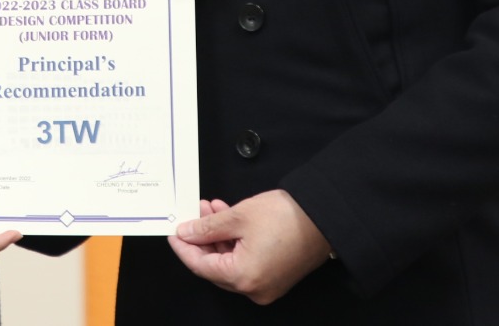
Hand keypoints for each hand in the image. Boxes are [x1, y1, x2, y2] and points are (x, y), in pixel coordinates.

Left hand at [167, 189, 332, 304]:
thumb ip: (207, 227)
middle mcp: (254, 289)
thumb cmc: (287, 216)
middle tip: (194, 213)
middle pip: (215, 266)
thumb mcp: (238, 216)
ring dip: (219, 236)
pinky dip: (235, 243)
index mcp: (243, 278)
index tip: (174, 233)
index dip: (184, 247)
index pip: (201, 266)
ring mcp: (266, 285)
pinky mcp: (276, 276)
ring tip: (211, 209)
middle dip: (203, 238)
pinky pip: (246, 262)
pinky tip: (228, 218)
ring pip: (230, 261)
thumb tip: (187, 233)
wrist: (325, 215)